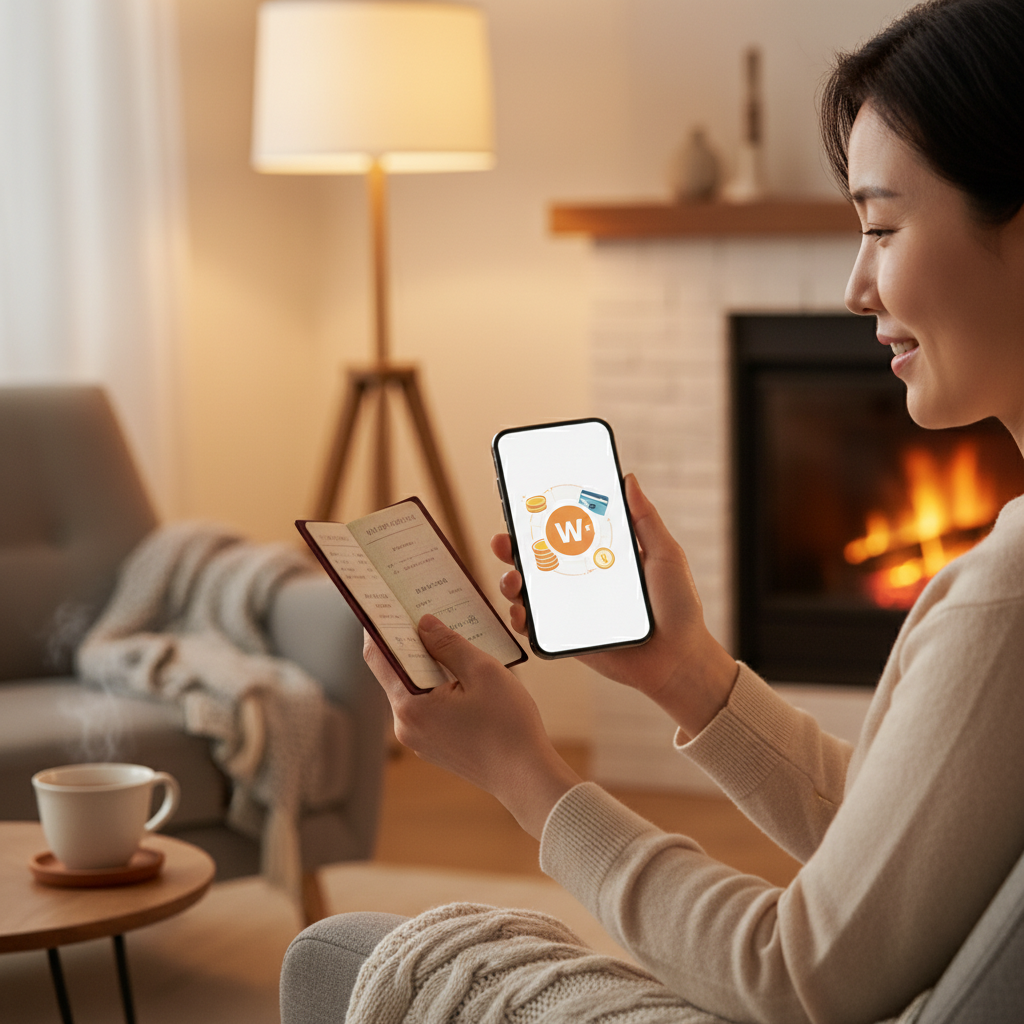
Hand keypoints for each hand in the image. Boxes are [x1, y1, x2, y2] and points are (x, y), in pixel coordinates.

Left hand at [363, 615, 580, 838]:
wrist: (527, 777)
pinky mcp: (435, 745)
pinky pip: (428, 705)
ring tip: (446, 638)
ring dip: (427, 663)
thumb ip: (448, 644)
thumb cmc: (508, 726)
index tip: (382, 602)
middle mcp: (406, 725)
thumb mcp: (482, 671)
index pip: (378, 657)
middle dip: (409, 641)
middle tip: (420, 611)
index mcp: (410, 706)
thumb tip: (423, 624)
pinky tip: (460, 671)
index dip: (378, 627)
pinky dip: (438, 684)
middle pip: (397, 672)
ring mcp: (420, 738)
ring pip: (415, 688)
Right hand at [490, 474, 737, 739]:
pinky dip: (519, 617)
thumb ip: (645, 520)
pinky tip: (521, 611)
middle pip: (535, 558)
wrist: (679, 658)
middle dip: (511, 546)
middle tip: (504, 540)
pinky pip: (533, 627)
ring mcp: (570, 608)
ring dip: (510, 581)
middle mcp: (580, 579)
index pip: (562, 531)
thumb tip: (629, 479)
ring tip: (514, 578)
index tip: (522, 502)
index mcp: (599, 556)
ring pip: (527, 591)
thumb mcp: (664, 555)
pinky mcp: (567, 637)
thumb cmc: (678, 607)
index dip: (538, 518)